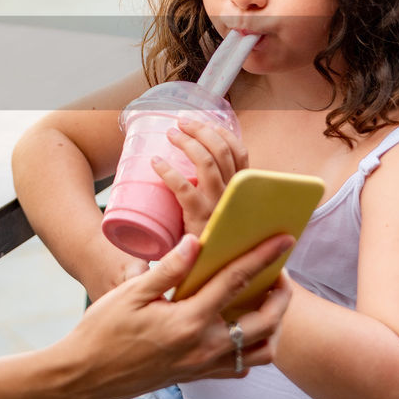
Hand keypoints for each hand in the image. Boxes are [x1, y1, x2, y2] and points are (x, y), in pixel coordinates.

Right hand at [55, 232, 292, 398]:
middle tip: (279, 273)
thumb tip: (197, 242)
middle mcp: (204, 347)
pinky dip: (251, 349)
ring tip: (266, 302)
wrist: (85, 375)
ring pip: (261, 351)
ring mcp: (203, 366)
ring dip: (272, 326)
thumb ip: (169, 269)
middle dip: (282, 295)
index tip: (283, 240)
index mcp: (188, 321)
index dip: (262, 257)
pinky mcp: (196, 376)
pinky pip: (239, 367)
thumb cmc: (102, 331)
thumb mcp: (131, 293)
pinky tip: (239, 329)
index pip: (236, 281)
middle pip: (265, 321)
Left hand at [154, 117, 248, 236]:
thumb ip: (219, 195)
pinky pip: (183, 186)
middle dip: (200, 130)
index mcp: (242, 192)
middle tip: (181, 123)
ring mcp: (218, 205)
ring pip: (205, 162)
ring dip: (186, 142)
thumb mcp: (226, 213)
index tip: (203, 123)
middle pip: (221, 151)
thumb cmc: (216, 241)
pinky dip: (167, 170)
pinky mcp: (199, 218)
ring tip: (170, 134)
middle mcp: (234, 195)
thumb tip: (199, 167)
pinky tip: (155, 162)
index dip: (221, 133)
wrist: (215, 275)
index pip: (240, 153)